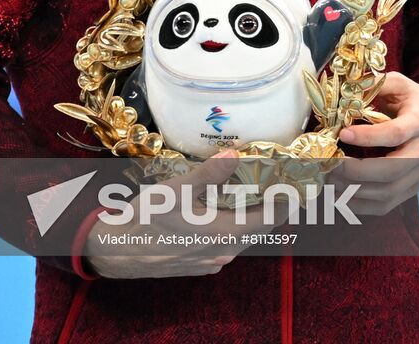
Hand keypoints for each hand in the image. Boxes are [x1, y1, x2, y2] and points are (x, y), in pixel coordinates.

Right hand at [85, 150, 289, 278]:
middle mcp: (223, 252)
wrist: (116, 250)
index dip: (288, 201)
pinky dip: (233, 225)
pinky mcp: (197, 262)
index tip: (302, 185)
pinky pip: (225, 242)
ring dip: (252, 215)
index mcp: (224, 234)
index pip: (269, 218)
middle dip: (272, 205)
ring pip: (241, 236)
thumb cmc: (146, 218)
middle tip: (282, 181)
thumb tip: (235, 155)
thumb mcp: (176, 190)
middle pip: (258, 227)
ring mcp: (210, 260)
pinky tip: (224, 210)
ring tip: (258, 191)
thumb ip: (208, 174)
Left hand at [332, 71, 418, 216]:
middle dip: (356, 171)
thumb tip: (344, 90)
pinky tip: (340, 195)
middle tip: (330, 163)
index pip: (395, 134)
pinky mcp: (412, 189)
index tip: (342, 134)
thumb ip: (374, 84)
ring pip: (387, 193)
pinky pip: (386, 206)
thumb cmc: (415, 101)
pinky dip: (360, 205)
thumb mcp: (399, 83)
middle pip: (391, 171)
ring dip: (354, 190)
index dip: (368, 136)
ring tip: (329, 178)